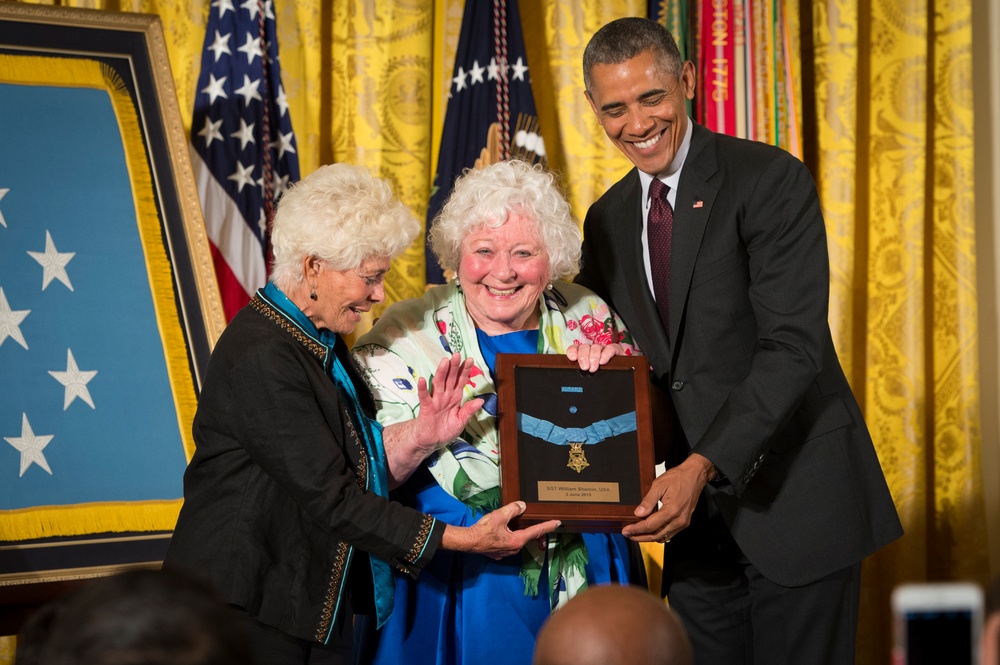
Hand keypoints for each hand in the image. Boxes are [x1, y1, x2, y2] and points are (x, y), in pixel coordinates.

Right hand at [413, 354, 483, 448]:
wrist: (431, 441)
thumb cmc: (445, 430)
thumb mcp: (461, 421)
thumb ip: (469, 411)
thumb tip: (480, 401)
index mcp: (455, 398)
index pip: (460, 381)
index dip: (465, 371)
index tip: (470, 360)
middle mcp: (445, 396)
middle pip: (450, 379)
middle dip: (454, 367)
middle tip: (457, 355)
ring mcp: (435, 401)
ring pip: (438, 384)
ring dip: (441, 372)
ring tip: (444, 362)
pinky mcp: (426, 408)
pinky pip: (424, 397)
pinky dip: (423, 389)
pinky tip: (422, 379)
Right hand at [441, 501, 560, 559]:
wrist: (469, 541)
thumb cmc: (483, 530)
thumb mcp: (499, 515)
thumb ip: (513, 509)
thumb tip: (522, 506)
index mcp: (517, 540)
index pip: (536, 531)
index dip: (547, 526)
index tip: (557, 523)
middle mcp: (514, 548)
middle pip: (527, 537)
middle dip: (532, 529)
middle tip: (539, 522)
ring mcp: (506, 553)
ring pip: (517, 540)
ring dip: (519, 533)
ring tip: (518, 525)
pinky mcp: (498, 553)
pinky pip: (508, 544)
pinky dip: (510, 537)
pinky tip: (504, 532)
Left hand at [566, 343, 622, 372]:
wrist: (623, 375)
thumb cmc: (603, 376)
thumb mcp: (590, 377)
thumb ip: (583, 375)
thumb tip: (576, 380)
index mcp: (584, 355)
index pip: (575, 349)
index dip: (572, 351)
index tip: (573, 358)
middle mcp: (592, 350)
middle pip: (584, 347)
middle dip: (583, 357)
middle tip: (585, 367)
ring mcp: (603, 349)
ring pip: (595, 347)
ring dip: (594, 357)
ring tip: (593, 368)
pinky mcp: (615, 349)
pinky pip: (610, 348)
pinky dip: (606, 354)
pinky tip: (603, 361)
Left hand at [621, 454, 714, 542]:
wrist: (695, 475)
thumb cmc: (678, 477)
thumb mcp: (659, 485)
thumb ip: (648, 501)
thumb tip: (638, 513)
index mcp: (672, 510)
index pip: (650, 526)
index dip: (636, 529)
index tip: (626, 531)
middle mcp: (679, 520)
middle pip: (656, 535)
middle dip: (640, 537)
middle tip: (628, 534)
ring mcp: (683, 522)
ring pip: (663, 536)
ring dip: (649, 537)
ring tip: (636, 533)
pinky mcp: (684, 522)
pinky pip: (670, 533)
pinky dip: (658, 534)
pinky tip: (650, 530)